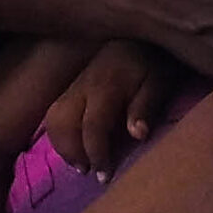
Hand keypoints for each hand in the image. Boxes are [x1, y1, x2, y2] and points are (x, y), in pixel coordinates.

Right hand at [42, 40, 185, 177]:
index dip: (96, 154)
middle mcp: (83, 86)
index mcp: (106, 86)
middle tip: (90, 171)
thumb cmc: (152, 63)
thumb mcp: (159, 82)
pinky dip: (60, 135)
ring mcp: (74, 85)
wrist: (138, 35)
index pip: (92, 125)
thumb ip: (146, 107)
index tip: (105, 177)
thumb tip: (137, 135)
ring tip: (81, 163)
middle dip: (72, 152)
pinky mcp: (71, 86)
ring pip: (53, 118)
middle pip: (62, 122)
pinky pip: (54, 112)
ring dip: (63, 145)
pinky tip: (75, 147)